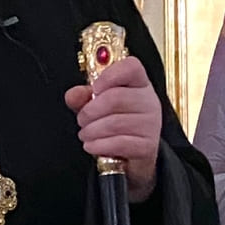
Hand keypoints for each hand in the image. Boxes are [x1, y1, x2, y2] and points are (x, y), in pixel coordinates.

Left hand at [65, 56, 161, 202]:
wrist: (132, 157)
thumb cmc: (116, 125)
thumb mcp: (97, 106)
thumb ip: (83, 97)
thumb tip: (73, 94)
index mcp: (139, 83)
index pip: (131, 67)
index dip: (109, 75)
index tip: (94, 89)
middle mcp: (149, 101)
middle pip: (115, 98)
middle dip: (90, 111)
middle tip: (82, 120)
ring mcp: (151, 124)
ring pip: (114, 123)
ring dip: (91, 131)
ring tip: (85, 134)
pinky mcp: (147, 146)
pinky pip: (118, 143)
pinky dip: (98, 145)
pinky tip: (91, 146)